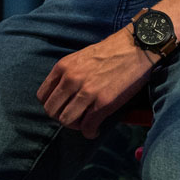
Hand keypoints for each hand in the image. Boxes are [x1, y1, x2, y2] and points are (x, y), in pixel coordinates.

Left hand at [35, 28, 154, 138]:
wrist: (137, 47)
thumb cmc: (111, 51)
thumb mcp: (81, 56)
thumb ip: (69, 72)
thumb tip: (63, 94)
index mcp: (63, 67)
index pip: (43, 96)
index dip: (52, 105)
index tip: (62, 107)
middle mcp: (71, 79)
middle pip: (52, 111)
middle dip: (61, 117)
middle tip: (74, 117)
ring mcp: (87, 92)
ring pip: (66, 121)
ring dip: (75, 126)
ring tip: (85, 123)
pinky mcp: (103, 103)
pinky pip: (88, 126)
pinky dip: (90, 132)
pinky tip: (95, 129)